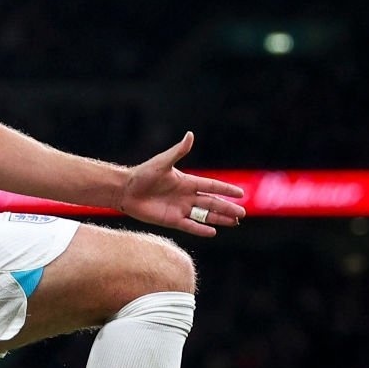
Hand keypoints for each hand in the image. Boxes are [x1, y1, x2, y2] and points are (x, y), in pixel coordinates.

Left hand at [119, 132, 245, 236]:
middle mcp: (186, 196)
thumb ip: (179, 152)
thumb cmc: (143, 174)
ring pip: (204, 215)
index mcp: (187, 181)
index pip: (212, 186)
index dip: (226, 189)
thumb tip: (190, 135)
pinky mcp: (171, 220)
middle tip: (242, 213)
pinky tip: (213, 232)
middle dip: (227, 208)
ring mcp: (180, 209)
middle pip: (212, 203)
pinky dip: (201, 229)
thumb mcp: (163, 162)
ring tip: (234, 222)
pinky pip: (190, 226)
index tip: (240, 193)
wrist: (126, 190)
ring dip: (219, 218)